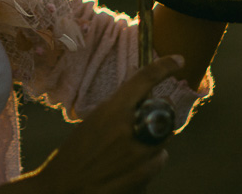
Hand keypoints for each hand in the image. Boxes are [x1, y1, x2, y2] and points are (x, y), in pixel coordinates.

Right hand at [28, 55, 183, 193]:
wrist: (63, 188)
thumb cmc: (72, 155)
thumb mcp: (92, 123)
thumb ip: (116, 112)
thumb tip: (138, 103)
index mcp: (111, 111)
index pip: (144, 80)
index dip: (164, 67)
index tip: (178, 60)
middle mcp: (128, 130)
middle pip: (164, 115)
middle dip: (160, 117)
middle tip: (147, 123)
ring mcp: (137, 156)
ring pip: (163, 142)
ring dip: (154, 144)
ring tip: (129, 153)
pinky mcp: (142, 178)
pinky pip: (157, 163)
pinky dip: (149, 163)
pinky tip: (129, 169)